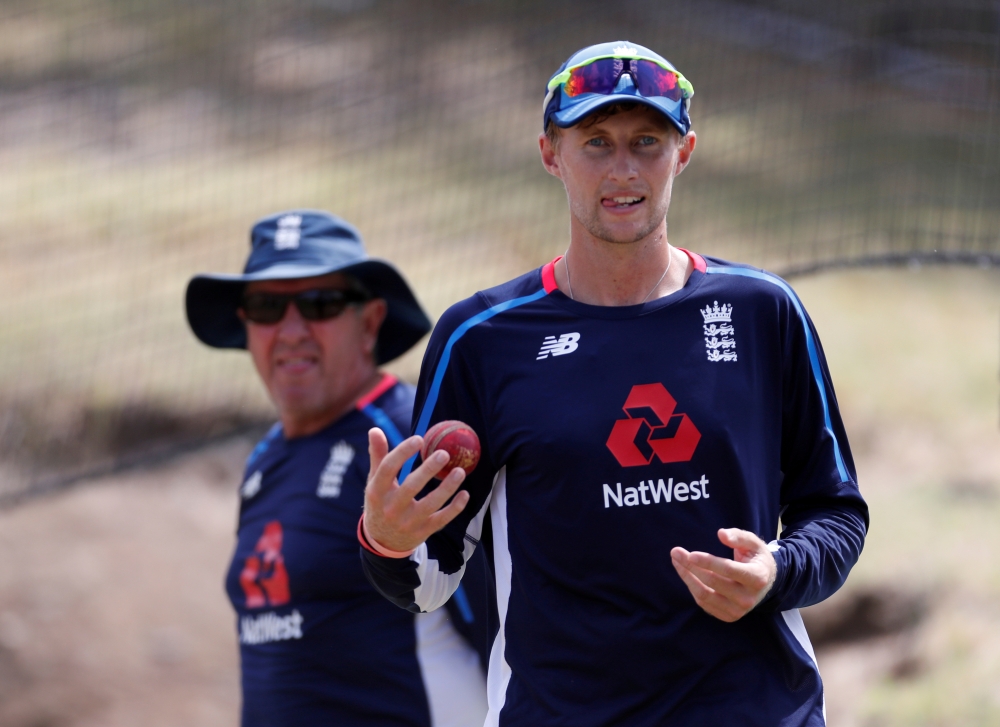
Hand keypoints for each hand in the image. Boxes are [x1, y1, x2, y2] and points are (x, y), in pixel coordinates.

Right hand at [364, 428, 470, 552]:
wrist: (381, 541)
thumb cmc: (380, 502)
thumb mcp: (374, 482)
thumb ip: (377, 456)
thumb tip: (375, 430)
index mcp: (377, 491)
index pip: (388, 469)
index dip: (403, 452)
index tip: (419, 439)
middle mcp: (391, 507)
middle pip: (411, 487)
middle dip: (428, 470)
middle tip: (444, 453)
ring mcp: (408, 522)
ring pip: (430, 504)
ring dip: (447, 488)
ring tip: (459, 471)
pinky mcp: (422, 532)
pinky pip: (441, 520)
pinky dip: (455, 508)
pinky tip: (465, 494)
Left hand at [671, 528, 776, 622]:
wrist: (766, 583)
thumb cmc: (756, 558)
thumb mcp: (753, 543)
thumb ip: (738, 536)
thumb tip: (721, 534)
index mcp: (757, 577)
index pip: (728, 570)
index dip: (708, 562)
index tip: (690, 554)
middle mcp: (748, 598)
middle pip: (712, 582)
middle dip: (691, 566)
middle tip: (675, 552)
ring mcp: (738, 610)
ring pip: (704, 595)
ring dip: (686, 577)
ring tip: (676, 560)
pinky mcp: (728, 616)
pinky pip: (703, 602)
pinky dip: (692, 586)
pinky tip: (686, 573)